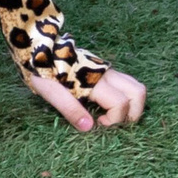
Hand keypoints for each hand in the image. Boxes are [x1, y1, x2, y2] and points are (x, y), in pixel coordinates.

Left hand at [29, 69, 146, 131]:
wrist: (39, 50)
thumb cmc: (43, 72)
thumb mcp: (51, 93)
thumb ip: (70, 110)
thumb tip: (89, 127)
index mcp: (94, 81)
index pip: (120, 103)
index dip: (114, 120)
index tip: (98, 124)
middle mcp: (107, 74)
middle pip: (138, 92)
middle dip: (133, 113)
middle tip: (114, 122)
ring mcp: (108, 70)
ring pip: (135, 86)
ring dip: (132, 104)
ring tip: (114, 116)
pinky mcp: (106, 70)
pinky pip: (126, 84)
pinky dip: (126, 97)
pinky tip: (109, 105)